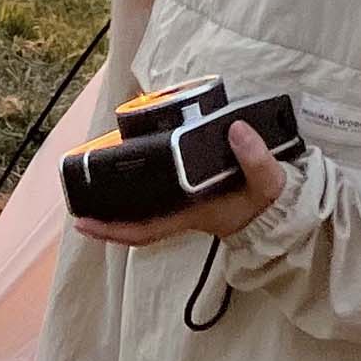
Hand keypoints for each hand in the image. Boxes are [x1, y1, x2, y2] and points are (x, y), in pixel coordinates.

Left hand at [64, 119, 286, 252]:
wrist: (283, 215)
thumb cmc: (270, 202)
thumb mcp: (268, 182)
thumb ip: (255, 158)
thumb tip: (235, 129)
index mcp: (193, 214)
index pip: (145, 230)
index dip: (111, 230)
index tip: (82, 222)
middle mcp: (184, 213)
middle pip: (135, 222)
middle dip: (105, 216)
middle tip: (76, 202)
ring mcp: (187, 206)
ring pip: (144, 210)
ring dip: (119, 203)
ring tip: (95, 184)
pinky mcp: (194, 195)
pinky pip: (158, 198)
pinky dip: (140, 189)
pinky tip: (133, 172)